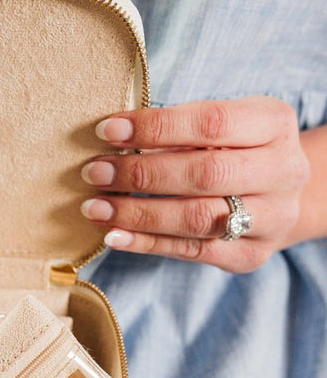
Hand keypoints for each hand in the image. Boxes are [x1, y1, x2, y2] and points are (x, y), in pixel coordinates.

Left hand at [79, 96, 310, 271]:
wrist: (282, 196)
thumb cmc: (237, 150)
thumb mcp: (225, 126)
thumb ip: (182, 129)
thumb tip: (116, 137)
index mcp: (275, 124)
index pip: (211, 122)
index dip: (155, 127)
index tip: (107, 131)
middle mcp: (282, 171)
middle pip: (204, 174)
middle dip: (142, 173)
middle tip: (95, 172)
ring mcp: (271, 218)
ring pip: (197, 218)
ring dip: (138, 214)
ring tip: (96, 208)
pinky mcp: (250, 255)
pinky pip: (191, 251)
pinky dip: (147, 243)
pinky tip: (114, 235)